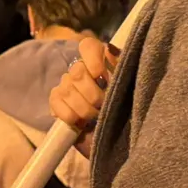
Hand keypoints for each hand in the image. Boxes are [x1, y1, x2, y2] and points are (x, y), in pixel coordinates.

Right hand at [49, 37, 120, 156]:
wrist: (119, 141)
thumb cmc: (128, 110)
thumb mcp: (132, 87)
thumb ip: (123, 66)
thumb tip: (110, 49)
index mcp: (101, 62)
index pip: (88, 46)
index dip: (92, 58)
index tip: (101, 75)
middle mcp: (82, 70)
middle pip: (77, 71)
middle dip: (92, 93)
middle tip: (103, 106)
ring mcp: (67, 86)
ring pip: (67, 89)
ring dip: (83, 108)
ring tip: (95, 118)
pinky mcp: (57, 102)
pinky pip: (56, 102)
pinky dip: (68, 114)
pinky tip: (80, 123)